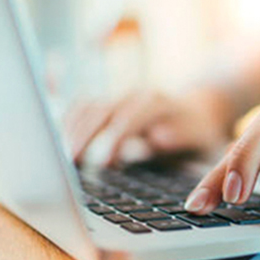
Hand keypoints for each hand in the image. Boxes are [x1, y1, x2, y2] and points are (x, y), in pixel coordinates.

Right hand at [65, 91, 227, 165]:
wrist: (200, 109)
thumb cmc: (199, 131)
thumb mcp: (199, 137)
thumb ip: (179, 137)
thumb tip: (156, 138)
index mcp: (157, 103)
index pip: (129, 117)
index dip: (114, 139)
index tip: (104, 162)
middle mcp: (135, 96)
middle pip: (101, 110)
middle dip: (84, 135)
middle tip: (69, 163)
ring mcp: (120, 98)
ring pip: (88, 107)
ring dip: (72, 130)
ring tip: (61, 158)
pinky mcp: (110, 105)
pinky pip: (82, 107)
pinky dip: (68, 122)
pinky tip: (58, 142)